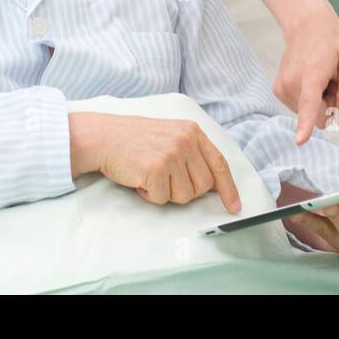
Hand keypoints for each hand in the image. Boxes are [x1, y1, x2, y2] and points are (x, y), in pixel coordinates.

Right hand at [70, 113, 241, 213]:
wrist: (104, 137)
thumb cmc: (135, 141)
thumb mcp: (171, 136)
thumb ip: (192, 154)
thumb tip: (212, 184)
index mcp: (193, 132)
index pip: (219, 164)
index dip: (228, 189)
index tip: (234, 206)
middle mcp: (186, 140)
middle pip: (203, 186)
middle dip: (185, 191)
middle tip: (165, 179)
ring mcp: (172, 154)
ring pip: (185, 196)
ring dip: (166, 193)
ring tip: (150, 176)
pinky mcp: (157, 169)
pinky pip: (163, 199)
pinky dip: (150, 195)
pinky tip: (139, 180)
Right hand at [274, 5, 338, 144]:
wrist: (306, 23)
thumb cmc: (332, 42)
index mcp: (311, 75)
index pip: (309, 104)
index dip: (306, 124)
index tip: (300, 141)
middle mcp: (291, 83)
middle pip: (319, 115)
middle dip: (330, 103)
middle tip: (332, 79)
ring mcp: (281, 87)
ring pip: (310, 112)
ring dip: (320, 98)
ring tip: (321, 75)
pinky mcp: (278, 90)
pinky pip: (301, 107)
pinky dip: (310, 96)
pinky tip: (312, 77)